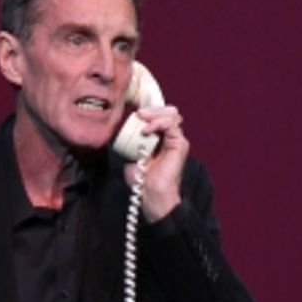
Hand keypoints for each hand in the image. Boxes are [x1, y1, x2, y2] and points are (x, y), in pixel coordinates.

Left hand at [125, 105, 188, 222]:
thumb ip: (131, 140)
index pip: (159, 114)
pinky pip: (171, 124)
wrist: (151, 193)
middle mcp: (171, 137)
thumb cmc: (142, 179)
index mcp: (161, 137)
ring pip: (171, 114)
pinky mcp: (180, 144)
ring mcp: (177, 140)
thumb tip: (122, 130)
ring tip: (141, 119)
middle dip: (152, 108)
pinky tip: (146, 130)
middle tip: (138, 114)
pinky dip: (157, 123)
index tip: (134, 113)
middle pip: (167, 110)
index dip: (149, 109)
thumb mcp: (131, 154)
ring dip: (154, 113)